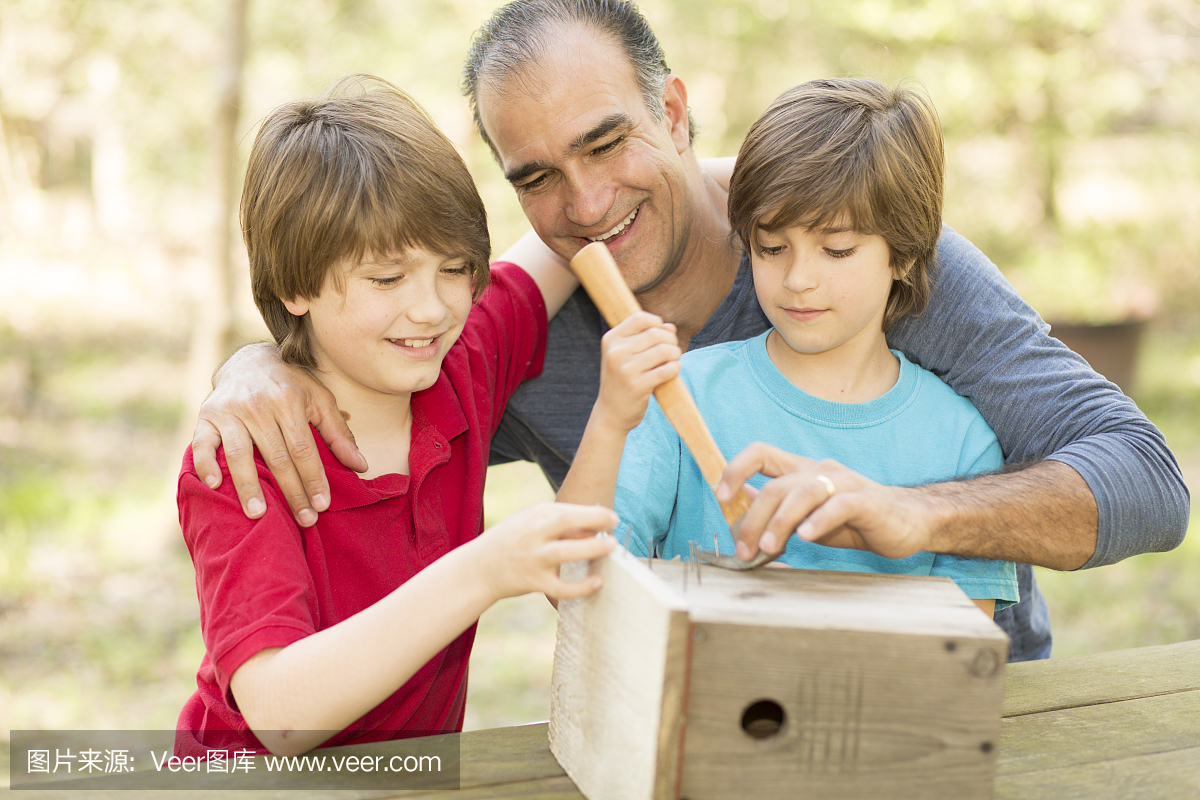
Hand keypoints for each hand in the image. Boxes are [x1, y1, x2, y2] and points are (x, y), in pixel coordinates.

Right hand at [192, 343, 367, 524]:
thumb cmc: (292, 385)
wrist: (249, 360)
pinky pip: (202, 443)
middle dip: (291, 492)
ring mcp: (229, 410)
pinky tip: (215, 485)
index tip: (322, 505)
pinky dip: (205, 464)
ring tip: (259, 515)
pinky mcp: (207, 415)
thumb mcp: (320, 400)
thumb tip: (361, 466)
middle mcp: (257, 405)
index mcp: (288, 400)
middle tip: (304, 521)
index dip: (313, 478)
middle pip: (276, 457)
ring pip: (239, 454)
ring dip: (248, 487)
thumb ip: (339, 433)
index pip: (303, 449)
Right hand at [472, 503, 618, 600]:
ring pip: (564, 553)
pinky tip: (597, 582)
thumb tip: (595, 524)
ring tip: (611, 547)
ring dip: (591, 548)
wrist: (478, 569)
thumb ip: (556, 521)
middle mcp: (531, 534)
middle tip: (615, 524)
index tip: (612, 517)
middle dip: (593, 520)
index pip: (565, 509)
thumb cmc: (511, 542)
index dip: (592, 512)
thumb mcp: (528, 522)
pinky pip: (561, 587)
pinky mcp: (533, 582)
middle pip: (564, 522)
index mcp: (532, 516)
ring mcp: (532, 559)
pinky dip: (580, 586)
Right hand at [595, 312, 680, 432]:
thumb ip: (645, 337)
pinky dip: (675, 369)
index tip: (661, 336)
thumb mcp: (624, 355)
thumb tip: (670, 327)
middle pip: (656, 333)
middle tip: (672, 352)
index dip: (657, 324)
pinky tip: (671, 372)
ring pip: (664, 351)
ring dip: (675, 355)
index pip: (640, 318)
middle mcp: (615, 352)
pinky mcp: (637, 386)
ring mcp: (625, 370)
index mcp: (610, 340)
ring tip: (673, 362)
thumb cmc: (621, 381)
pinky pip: (667, 370)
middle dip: (671, 341)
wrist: (611, 414)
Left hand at [718, 442, 933, 560]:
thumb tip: (739, 505)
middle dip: (754, 519)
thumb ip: (777, 509)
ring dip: (780, 522)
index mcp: (801, 470)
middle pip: (776, 486)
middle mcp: (820, 470)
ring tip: (769, 547)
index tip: (721, 498)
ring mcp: (844, 483)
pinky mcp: (866, 501)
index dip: (735, 470)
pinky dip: (818, 521)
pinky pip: (838, 505)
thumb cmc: (853, 520)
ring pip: (802, 493)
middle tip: (745, 549)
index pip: (760, 453)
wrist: (908, 523)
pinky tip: (806, 537)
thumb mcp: (807, 515)